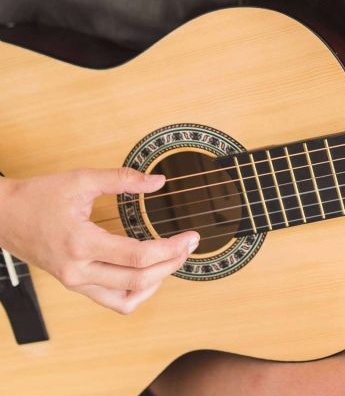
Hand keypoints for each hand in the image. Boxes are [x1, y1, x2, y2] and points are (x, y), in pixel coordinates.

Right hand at [0, 168, 199, 313]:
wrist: (3, 216)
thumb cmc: (39, 197)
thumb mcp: (81, 180)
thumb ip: (122, 179)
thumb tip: (158, 181)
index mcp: (81, 243)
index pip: (138, 256)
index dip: (171, 248)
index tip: (190, 237)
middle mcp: (78, 270)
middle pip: (138, 280)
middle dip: (171, 264)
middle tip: (188, 246)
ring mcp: (76, 283)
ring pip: (127, 300)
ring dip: (156, 283)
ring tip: (171, 260)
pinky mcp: (76, 286)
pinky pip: (114, 302)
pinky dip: (136, 293)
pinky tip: (148, 273)